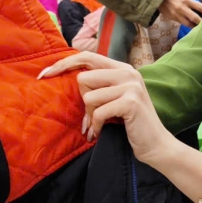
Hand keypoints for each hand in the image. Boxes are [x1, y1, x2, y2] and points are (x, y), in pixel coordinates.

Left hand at [39, 52, 167, 161]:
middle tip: (93, 117)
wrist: (156, 145)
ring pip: (89, 97)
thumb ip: (99, 86)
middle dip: (84, 102)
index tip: (44, 74)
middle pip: (84, 77)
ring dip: (91, 116)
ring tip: (100, 124)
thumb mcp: (114, 99)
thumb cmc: (131, 125)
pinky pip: (98, 112)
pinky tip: (101, 132)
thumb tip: (69, 78)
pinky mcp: (130, 102)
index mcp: (122, 69)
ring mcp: (130, 86)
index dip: (64, 64)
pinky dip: (96, 126)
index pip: (87, 57)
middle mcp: (127, 72)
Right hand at [158, 0, 201, 26]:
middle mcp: (182, 8)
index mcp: (187, 0)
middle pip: (195, 18)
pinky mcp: (173, 18)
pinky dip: (187, 24)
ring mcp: (177, 14)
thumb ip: (191, 1)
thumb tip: (199, 8)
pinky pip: (182, 23)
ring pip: (188, 24)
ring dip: (195, 26)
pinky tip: (191, 25)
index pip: (200, 7)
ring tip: (200, 28)